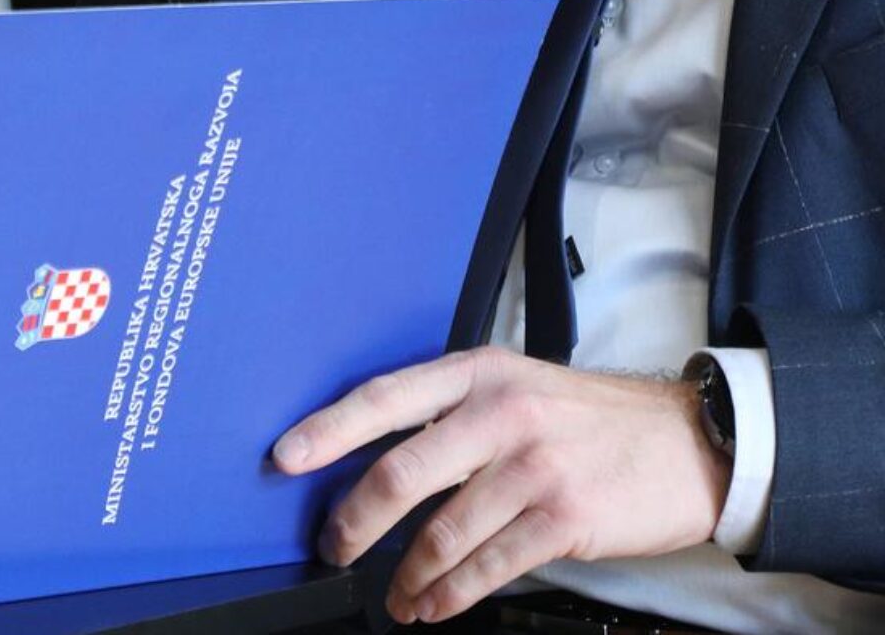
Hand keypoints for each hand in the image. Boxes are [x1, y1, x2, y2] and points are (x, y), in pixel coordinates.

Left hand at [272, 348, 731, 624]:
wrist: (692, 442)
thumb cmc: (595, 418)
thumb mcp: (520, 385)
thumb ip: (454, 410)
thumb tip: (377, 453)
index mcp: (480, 375)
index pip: (385, 398)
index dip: (328, 429)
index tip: (287, 457)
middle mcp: (502, 415)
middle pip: (400, 472)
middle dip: (354, 520)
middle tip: (333, 544)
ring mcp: (534, 468)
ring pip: (439, 531)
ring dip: (404, 573)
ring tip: (391, 592)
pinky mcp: (563, 519)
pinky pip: (486, 566)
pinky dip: (448, 593)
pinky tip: (432, 605)